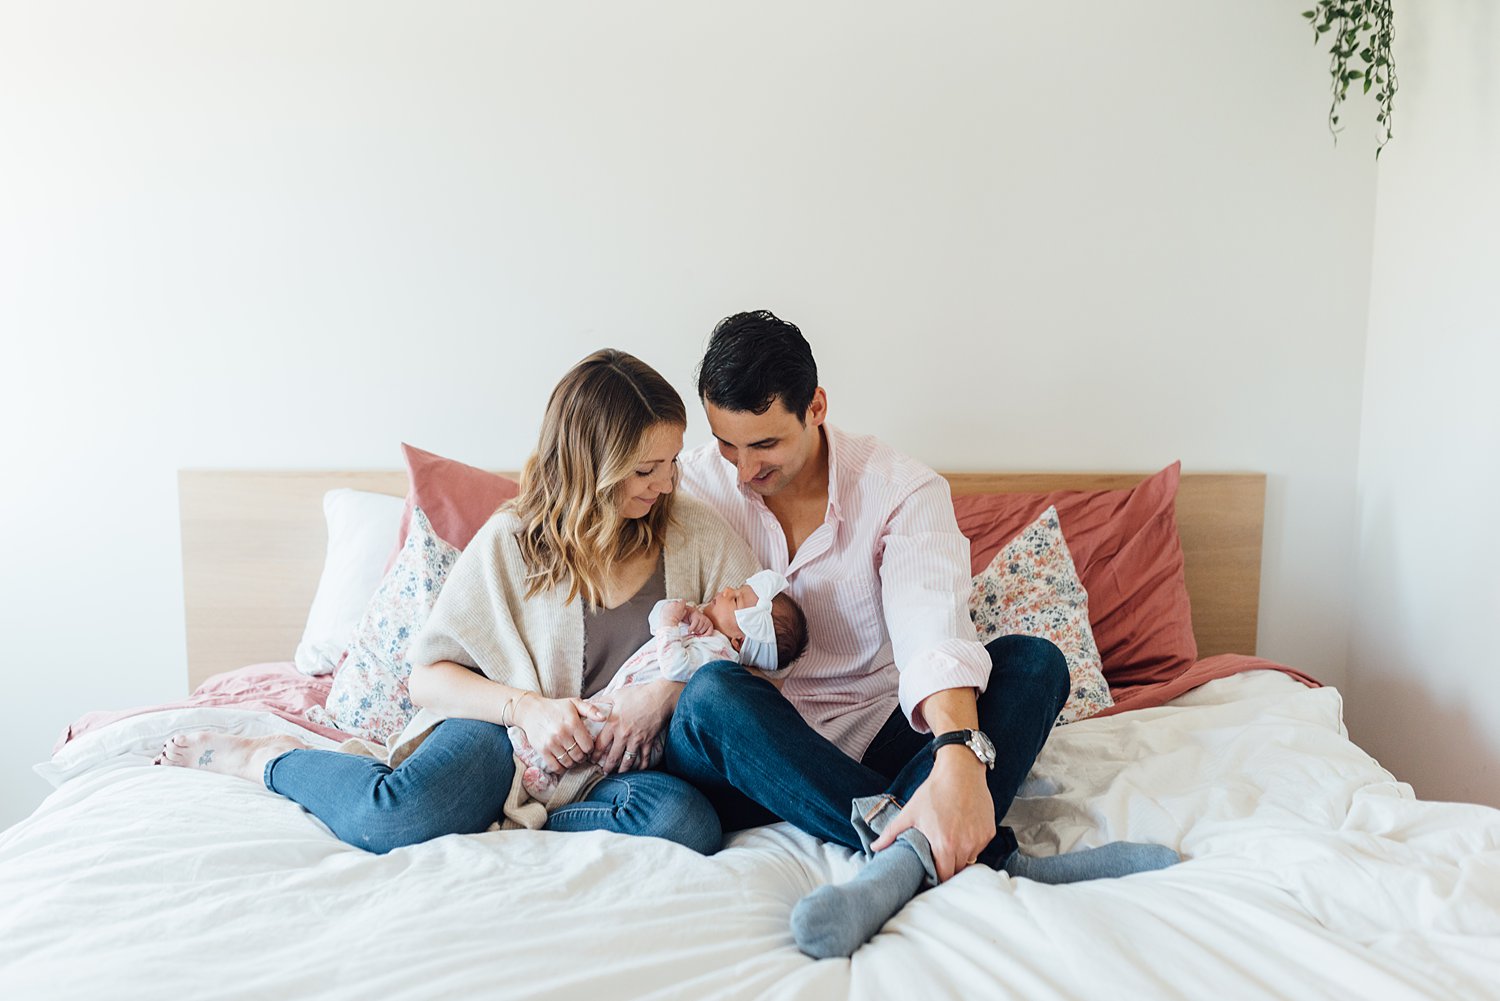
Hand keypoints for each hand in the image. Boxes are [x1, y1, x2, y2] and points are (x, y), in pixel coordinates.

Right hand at [515, 695, 608, 771]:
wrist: (531, 711)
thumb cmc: (556, 707)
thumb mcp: (574, 703)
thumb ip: (590, 709)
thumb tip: (603, 718)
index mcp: (573, 723)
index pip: (588, 746)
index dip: (590, 749)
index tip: (587, 747)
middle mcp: (562, 734)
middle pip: (579, 756)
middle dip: (582, 757)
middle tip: (580, 754)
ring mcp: (551, 743)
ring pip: (568, 762)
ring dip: (572, 763)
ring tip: (572, 758)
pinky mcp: (542, 750)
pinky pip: (555, 767)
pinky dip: (561, 769)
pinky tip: (562, 763)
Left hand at [590, 680, 677, 773]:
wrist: (659, 696)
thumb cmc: (637, 694)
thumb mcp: (616, 695)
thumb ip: (601, 701)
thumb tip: (587, 704)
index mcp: (613, 724)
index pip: (599, 744)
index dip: (594, 754)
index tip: (592, 759)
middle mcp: (623, 735)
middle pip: (612, 757)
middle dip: (607, 767)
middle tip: (603, 772)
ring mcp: (637, 739)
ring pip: (628, 761)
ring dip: (622, 770)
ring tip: (618, 774)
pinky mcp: (649, 741)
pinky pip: (645, 758)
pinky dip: (643, 766)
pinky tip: (639, 770)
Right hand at [683, 606, 714, 636]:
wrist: (690, 613)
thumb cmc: (696, 622)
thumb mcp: (701, 627)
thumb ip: (702, 633)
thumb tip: (700, 639)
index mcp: (710, 624)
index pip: (709, 633)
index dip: (704, 636)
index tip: (699, 636)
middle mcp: (707, 621)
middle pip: (701, 632)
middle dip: (697, 632)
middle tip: (695, 630)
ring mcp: (702, 618)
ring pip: (697, 630)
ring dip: (693, 630)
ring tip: (693, 628)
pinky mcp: (697, 617)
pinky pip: (693, 627)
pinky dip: (690, 630)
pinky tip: (689, 631)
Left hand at [870, 750, 994, 881]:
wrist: (960, 771)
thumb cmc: (934, 791)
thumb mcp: (910, 812)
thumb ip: (892, 833)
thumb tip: (875, 848)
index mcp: (944, 845)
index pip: (943, 877)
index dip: (936, 878)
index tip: (930, 873)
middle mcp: (965, 846)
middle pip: (957, 870)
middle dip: (948, 867)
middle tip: (939, 857)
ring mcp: (978, 839)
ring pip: (969, 859)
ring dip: (960, 856)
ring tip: (950, 842)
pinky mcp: (988, 832)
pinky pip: (979, 846)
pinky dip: (971, 844)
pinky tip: (962, 830)